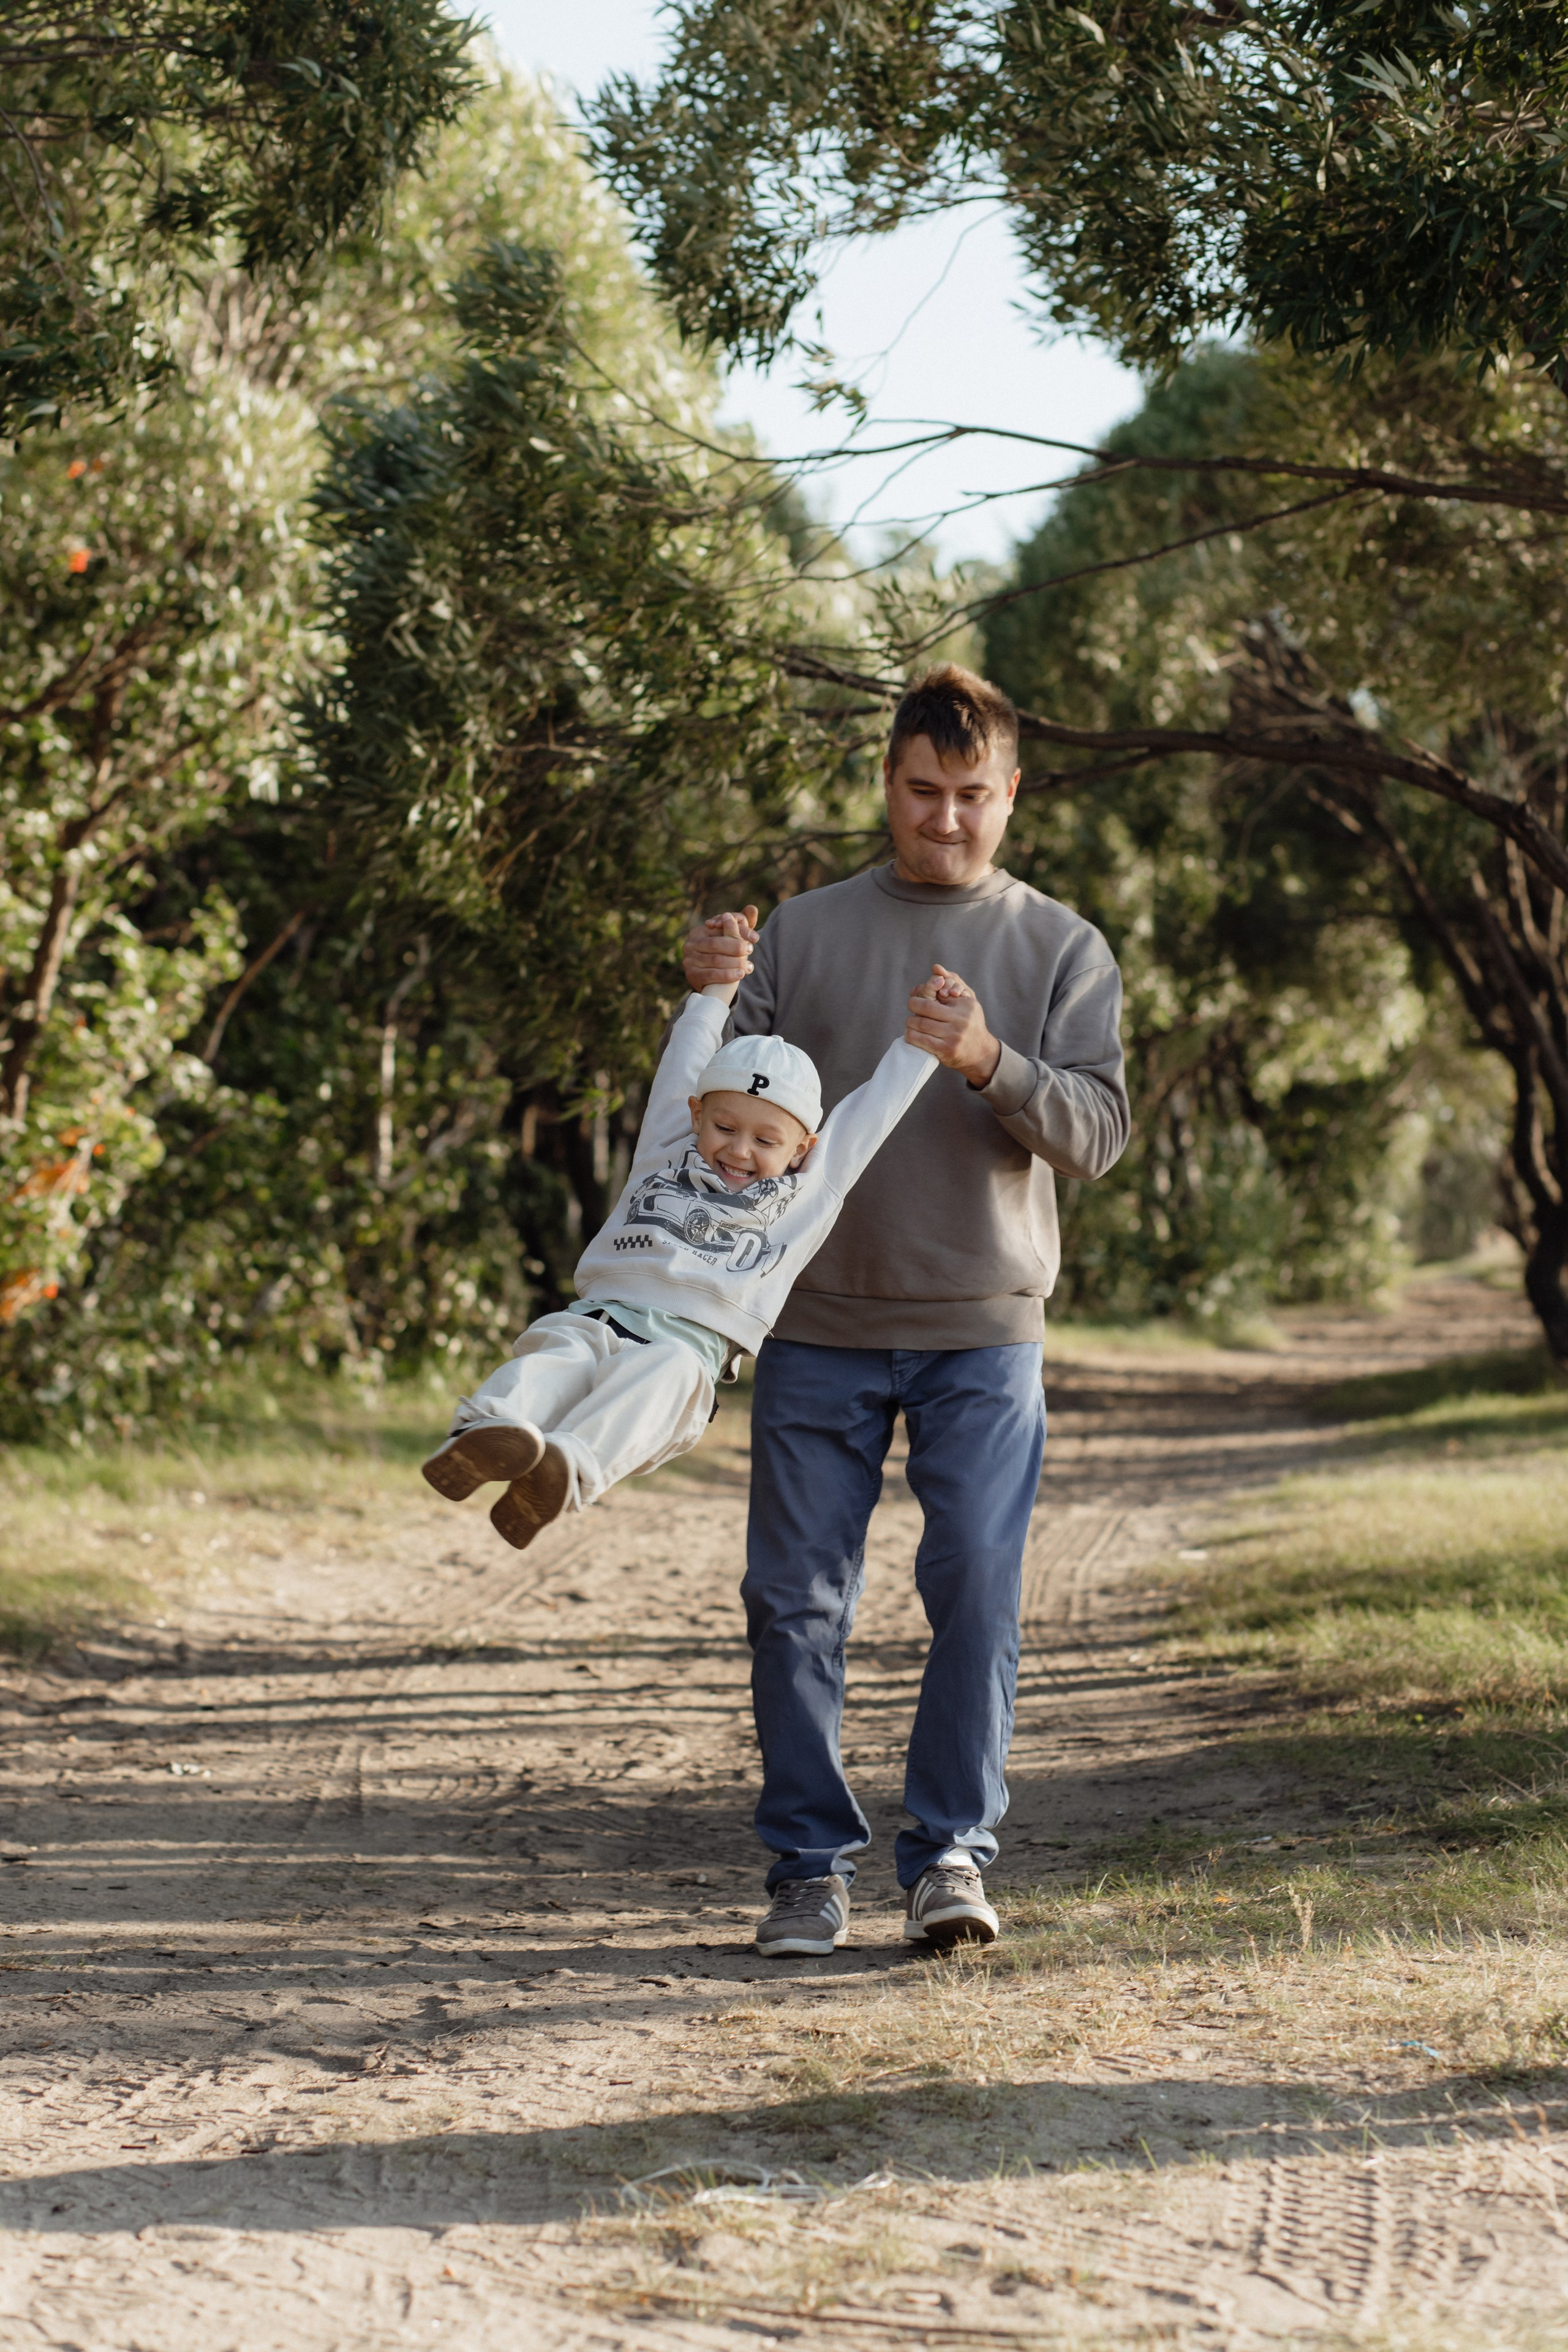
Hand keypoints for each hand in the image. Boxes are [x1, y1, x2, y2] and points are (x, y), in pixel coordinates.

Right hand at [698, 910, 753, 1003]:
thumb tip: (753, 908)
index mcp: (700, 931)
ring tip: (748, 966)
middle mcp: (691, 943)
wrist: (711, 982)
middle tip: (750, 950)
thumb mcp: (730, 939)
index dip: (739, 931)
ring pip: (715, 959)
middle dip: (736, 947)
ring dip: (734, 962)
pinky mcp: (691, 974)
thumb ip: (741, 925)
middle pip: (717, 943)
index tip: (755, 938)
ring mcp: (689, 959)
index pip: (721, 927)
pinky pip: (711, 974)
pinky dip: (727, 975)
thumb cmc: (723, 955)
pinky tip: (739, 975)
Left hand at [904, 963, 1001, 1085]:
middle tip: (912, 1006)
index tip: (918, 995)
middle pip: (926, 1008)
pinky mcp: (947, 1050)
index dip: (922, 993)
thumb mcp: (967, 1000)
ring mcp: (954, 1036)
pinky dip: (911, 1036)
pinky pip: (921, 1041)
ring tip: (911, 1022)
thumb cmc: (970, 1023)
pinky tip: (911, 1033)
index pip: (937, 992)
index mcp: (965, 1005)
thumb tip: (935, 967)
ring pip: (921, 1024)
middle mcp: (961, 1019)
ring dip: (910, 1022)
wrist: (981, 1053)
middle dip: (913, 1005)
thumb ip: (953, 981)